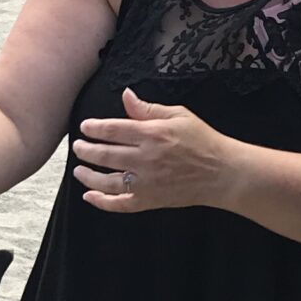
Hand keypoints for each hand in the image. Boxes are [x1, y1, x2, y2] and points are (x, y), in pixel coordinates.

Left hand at [72, 89, 231, 213]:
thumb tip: (126, 96)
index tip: (85, 128)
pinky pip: (120, 204)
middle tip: (77, 147)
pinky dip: (102, 202)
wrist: (223, 173)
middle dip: (86, 150)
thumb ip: (147, 109)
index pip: (113, 130)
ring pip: (107, 181)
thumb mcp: (178, 115)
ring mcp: (146, 182)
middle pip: (105, 155)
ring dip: (88, 176)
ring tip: (78, 170)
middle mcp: (145, 159)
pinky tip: (89, 196)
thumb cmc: (203, 141)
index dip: (94, 128)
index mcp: (152, 134)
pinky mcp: (150, 200)